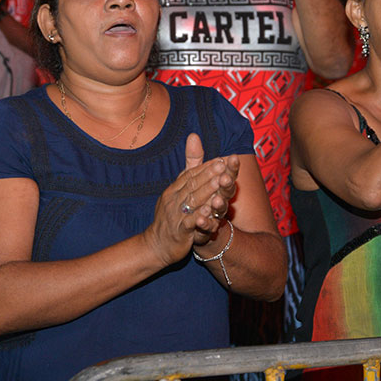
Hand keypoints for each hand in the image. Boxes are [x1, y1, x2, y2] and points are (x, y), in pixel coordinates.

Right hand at [144, 134, 238, 263]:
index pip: (191, 174)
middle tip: (224, 165)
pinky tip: (210, 212)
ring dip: (207, 191)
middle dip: (209, 174)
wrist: (156, 245)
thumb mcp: (178, 190)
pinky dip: (200, 217)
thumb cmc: (171, 217)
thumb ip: (190, 166)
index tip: (222, 158)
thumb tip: (194, 135)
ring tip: (221, 183)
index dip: (207, 166)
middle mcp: (174, 199)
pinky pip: (190, 223)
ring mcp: (176, 215)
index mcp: (175, 189)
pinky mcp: (179, 232)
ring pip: (193, 201)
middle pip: (193, 184)